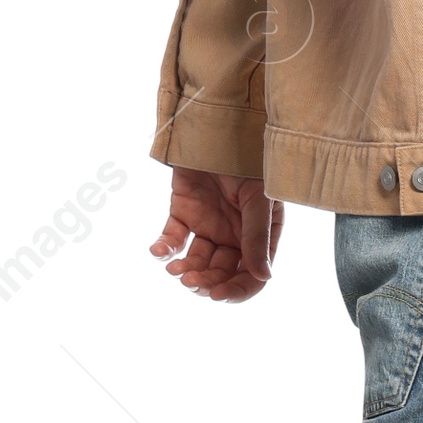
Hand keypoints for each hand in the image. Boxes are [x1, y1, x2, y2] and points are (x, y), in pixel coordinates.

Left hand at [150, 169, 281, 300]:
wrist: (218, 127)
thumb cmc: (248, 159)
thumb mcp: (258, 199)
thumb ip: (257, 238)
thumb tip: (263, 277)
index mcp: (260, 236)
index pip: (251, 275)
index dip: (236, 290)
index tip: (218, 295)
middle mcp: (235, 236)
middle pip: (221, 273)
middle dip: (207, 282)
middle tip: (191, 282)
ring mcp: (208, 226)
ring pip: (196, 261)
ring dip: (185, 270)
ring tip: (176, 269)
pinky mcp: (183, 213)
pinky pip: (172, 239)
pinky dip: (164, 249)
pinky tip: (159, 252)